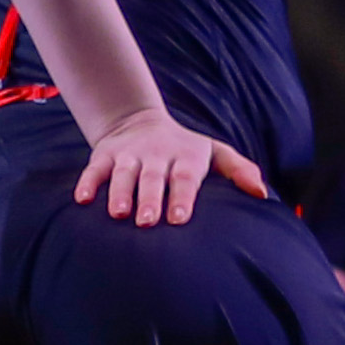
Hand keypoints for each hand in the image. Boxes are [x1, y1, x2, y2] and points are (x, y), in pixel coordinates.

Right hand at [73, 109, 270, 228]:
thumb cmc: (185, 150)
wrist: (139, 122)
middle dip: (149, 199)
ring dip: (119, 193)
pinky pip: (94, 169)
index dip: (182, 196)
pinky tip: (82, 200)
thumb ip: (238, 170)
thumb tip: (262, 194)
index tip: (180, 218)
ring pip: (123, 174)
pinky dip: (87, 183)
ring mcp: (129, 155)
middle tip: (148, 223)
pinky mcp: (105, 155)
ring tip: (118, 214)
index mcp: (185, 157)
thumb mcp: (214, 153)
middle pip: (153, 178)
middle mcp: (156, 155)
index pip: (184, 177)